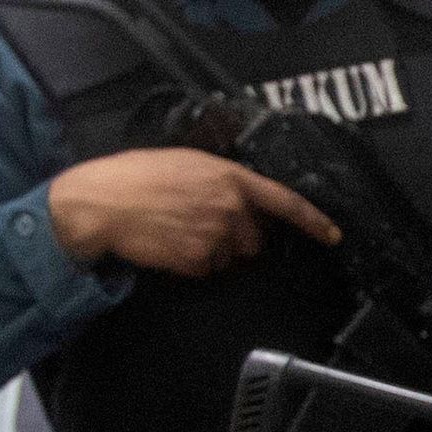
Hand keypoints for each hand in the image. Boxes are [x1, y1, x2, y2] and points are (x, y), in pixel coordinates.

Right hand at [45, 146, 337, 276]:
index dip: (313, 221)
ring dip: (211, 250)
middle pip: (254, 238)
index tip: (333, 234)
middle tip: (198, 222)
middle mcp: (230, 207)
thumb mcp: (185, 163)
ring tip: (176, 230)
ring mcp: (215, 236)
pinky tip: (167, 244)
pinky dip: (191, 263)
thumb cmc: (134, 177)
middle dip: (236, 236)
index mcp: (230, 178)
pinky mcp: (197, 260)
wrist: (99, 203)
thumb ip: (221, 180)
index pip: (284, 202)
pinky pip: (206, 269)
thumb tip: (240, 197)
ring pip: (230, 256)